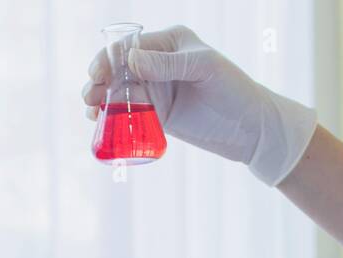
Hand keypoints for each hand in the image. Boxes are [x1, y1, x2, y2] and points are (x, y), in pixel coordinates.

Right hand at [82, 24, 315, 185]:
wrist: (251, 128)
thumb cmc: (234, 90)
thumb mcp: (203, 69)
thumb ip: (167, 64)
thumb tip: (130, 59)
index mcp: (168, 43)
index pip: (130, 46)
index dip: (109, 59)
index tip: (97, 74)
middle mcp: (158, 64)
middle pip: (118, 69)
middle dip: (100, 80)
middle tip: (91, 96)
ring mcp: (156, 90)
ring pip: (119, 92)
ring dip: (101, 99)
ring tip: (91, 110)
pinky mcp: (157, 115)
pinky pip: (128, 113)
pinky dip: (111, 117)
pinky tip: (99, 122)